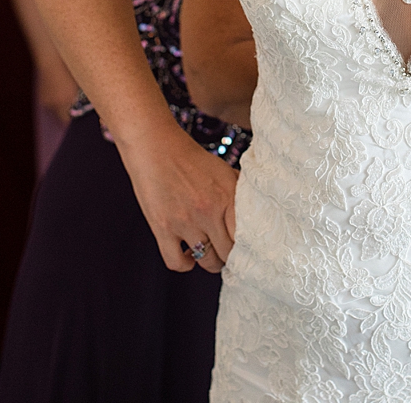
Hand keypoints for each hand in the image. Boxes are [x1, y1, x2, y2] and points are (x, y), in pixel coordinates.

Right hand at [116, 119, 238, 273]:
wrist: (154, 146)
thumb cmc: (189, 157)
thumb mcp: (222, 170)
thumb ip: (238, 192)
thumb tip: (257, 211)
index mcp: (227, 196)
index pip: (247, 237)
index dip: (249, 247)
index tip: (248, 250)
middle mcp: (209, 211)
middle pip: (229, 253)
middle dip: (230, 256)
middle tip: (228, 253)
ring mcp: (185, 222)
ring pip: (207, 261)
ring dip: (211, 261)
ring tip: (211, 254)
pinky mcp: (163, 228)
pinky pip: (177, 262)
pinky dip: (185, 264)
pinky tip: (188, 254)